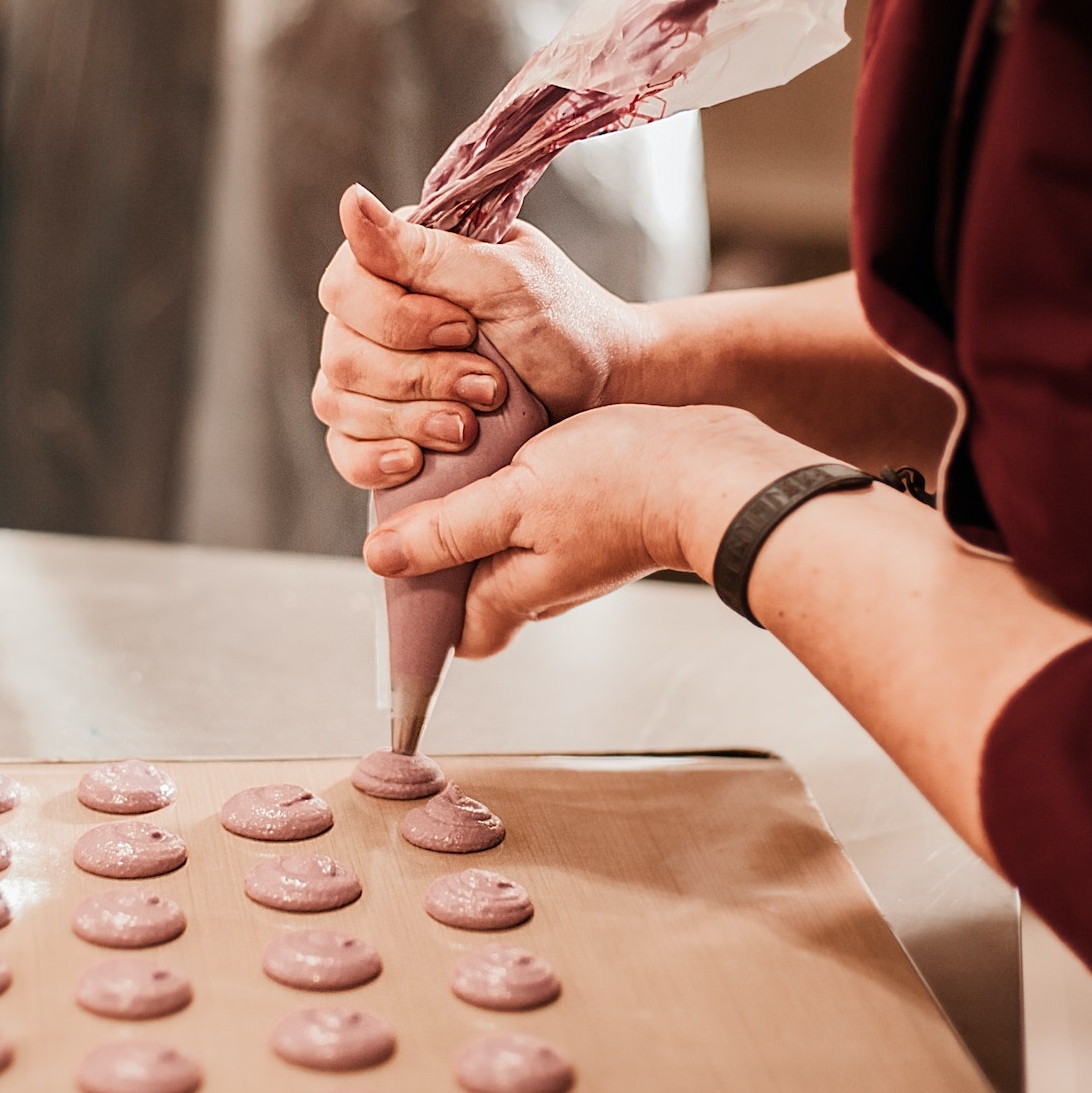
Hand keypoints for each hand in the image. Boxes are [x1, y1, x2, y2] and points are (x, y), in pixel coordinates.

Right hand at [312, 185, 652, 488]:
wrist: (602, 391)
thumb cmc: (563, 324)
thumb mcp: (505, 280)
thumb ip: (425, 251)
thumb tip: (348, 200)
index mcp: (398, 264)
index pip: (344, 289)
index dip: (397, 320)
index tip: (466, 329)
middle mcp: (374, 318)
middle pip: (343, 355)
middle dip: (420, 378)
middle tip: (489, 385)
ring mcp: (375, 377)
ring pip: (339, 403)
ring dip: (410, 419)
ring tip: (471, 426)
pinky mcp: (386, 429)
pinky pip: (343, 450)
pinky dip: (373, 460)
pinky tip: (412, 461)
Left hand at [362, 404, 815, 655]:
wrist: (710, 468)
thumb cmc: (619, 483)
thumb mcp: (515, 499)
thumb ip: (447, 532)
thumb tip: (381, 559)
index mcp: (514, 595)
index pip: (452, 635)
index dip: (419, 611)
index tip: (397, 564)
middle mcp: (543, 589)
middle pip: (472, 591)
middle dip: (442, 556)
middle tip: (422, 498)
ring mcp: (572, 560)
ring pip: (504, 552)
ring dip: (478, 519)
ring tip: (464, 468)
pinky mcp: (594, 526)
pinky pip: (536, 524)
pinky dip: (514, 499)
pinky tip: (513, 457)